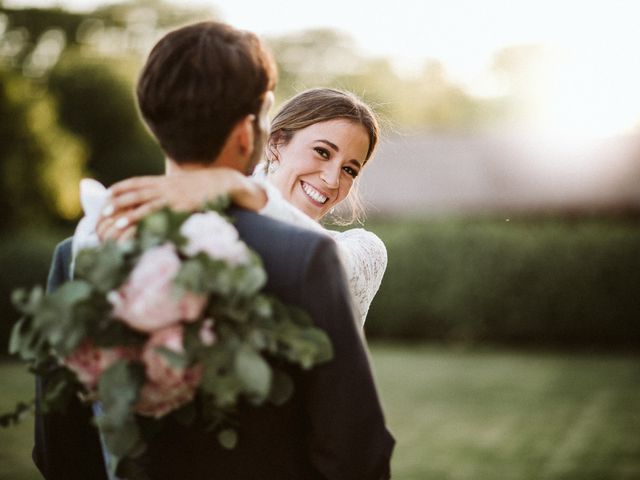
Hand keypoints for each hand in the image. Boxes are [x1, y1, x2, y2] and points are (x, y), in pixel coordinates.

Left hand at [96, 168, 266, 240]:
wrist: (223, 182)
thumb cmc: (204, 187)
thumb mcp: (183, 185)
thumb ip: (170, 190)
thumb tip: (159, 198)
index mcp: (163, 180)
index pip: (135, 182)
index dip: (119, 189)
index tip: (106, 196)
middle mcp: (164, 186)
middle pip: (134, 192)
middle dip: (117, 202)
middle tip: (102, 212)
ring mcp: (172, 195)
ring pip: (143, 203)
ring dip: (126, 212)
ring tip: (112, 222)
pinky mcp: (181, 205)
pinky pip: (160, 213)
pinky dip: (145, 220)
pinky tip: (138, 227)